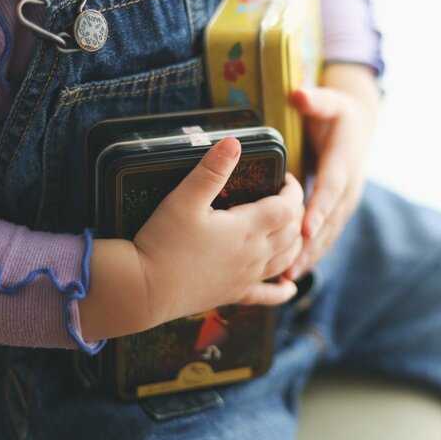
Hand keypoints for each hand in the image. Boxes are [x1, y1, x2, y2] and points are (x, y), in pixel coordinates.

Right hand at [81, 138, 303, 340]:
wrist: (144, 289)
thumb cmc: (162, 243)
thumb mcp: (183, 199)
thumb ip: (211, 171)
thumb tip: (234, 143)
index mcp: (246, 229)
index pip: (288, 208)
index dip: (293, 191)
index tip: (286, 179)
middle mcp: (254, 255)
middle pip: (292, 233)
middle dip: (296, 212)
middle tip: (286, 197)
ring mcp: (245, 277)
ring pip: (286, 260)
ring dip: (295, 243)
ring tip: (292, 229)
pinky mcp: (233, 295)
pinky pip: (267, 296)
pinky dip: (282, 292)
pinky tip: (289, 287)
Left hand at [284, 64, 379, 280]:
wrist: (359, 125)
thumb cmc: (337, 112)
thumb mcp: (329, 100)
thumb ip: (315, 100)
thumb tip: (299, 95)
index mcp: (344, 162)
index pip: (331, 187)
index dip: (319, 208)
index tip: (305, 229)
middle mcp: (348, 187)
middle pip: (329, 220)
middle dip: (310, 245)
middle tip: (289, 267)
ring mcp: (345, 202)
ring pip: (328, 233)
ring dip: (309, 256)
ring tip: (287, 277)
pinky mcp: (338, 211)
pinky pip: (325, 235)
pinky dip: (311, 254)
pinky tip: (292, 272)